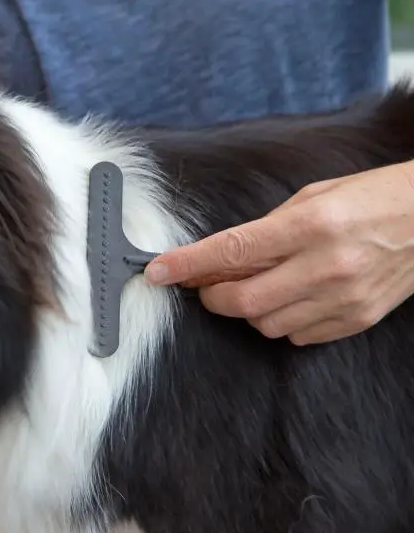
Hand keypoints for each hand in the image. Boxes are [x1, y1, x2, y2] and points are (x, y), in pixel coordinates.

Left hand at [144, 161, 413, 344]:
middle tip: (207, 286)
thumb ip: (265, 229)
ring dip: (247, 309)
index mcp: (311, 225)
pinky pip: (297, 335)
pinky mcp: (357, 320)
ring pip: (265, 324)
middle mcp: (326, 266)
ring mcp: (344, 299)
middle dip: (212, 297)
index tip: (158, 271)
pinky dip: (281, 320)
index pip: (231, 251)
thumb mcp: (314, 197)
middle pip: (242, 301)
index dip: (186, 264)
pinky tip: (291, 297)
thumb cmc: (373, 198)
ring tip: (261, 285)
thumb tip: (219, 257)